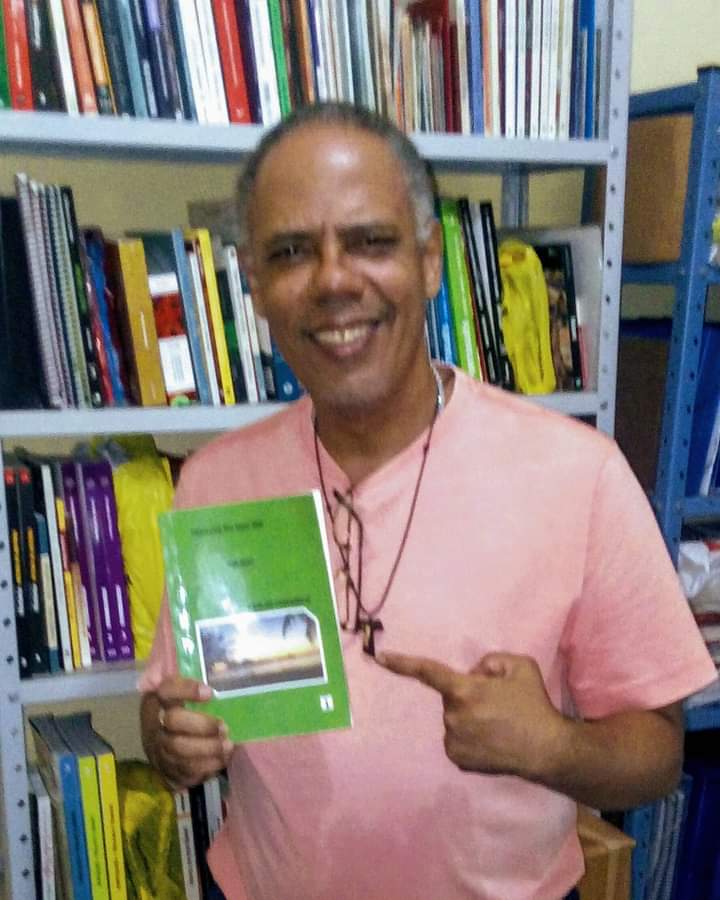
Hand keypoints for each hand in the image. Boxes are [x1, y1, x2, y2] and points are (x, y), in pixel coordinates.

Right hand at [141, 676, 232, 788]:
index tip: (210, 692)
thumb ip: (182, 678)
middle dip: (202, 726)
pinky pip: (186, 771)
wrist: (160, 749)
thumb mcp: (175, 693)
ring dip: (208, 749)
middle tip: (224, 726)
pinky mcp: (168, 771)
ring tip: (228, 745)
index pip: (166, 690)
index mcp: (156, 700)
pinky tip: (222, 759)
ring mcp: (159, 751)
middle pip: (173, 723)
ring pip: (180, 751)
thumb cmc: (176, 711)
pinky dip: (207, 766)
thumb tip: (183, 652)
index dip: (186, 690)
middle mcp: (154, 725)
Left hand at [377, 651, 567, 780]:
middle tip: (497, 703)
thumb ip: (490, 660)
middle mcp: (452, 716)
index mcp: (463, 690)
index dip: (402, 663)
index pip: (427, 672)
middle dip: (468, 695)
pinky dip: (470, 737)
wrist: (548, 749)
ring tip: (499, 724)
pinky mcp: (458, 759)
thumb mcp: (519, 665)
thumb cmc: (534, 704)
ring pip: (455, 718)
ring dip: (469, 717)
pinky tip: (492, 740)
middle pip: (452, 696)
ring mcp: (453, 741)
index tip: (380, 657)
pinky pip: (457, 739)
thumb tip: (474, 673)